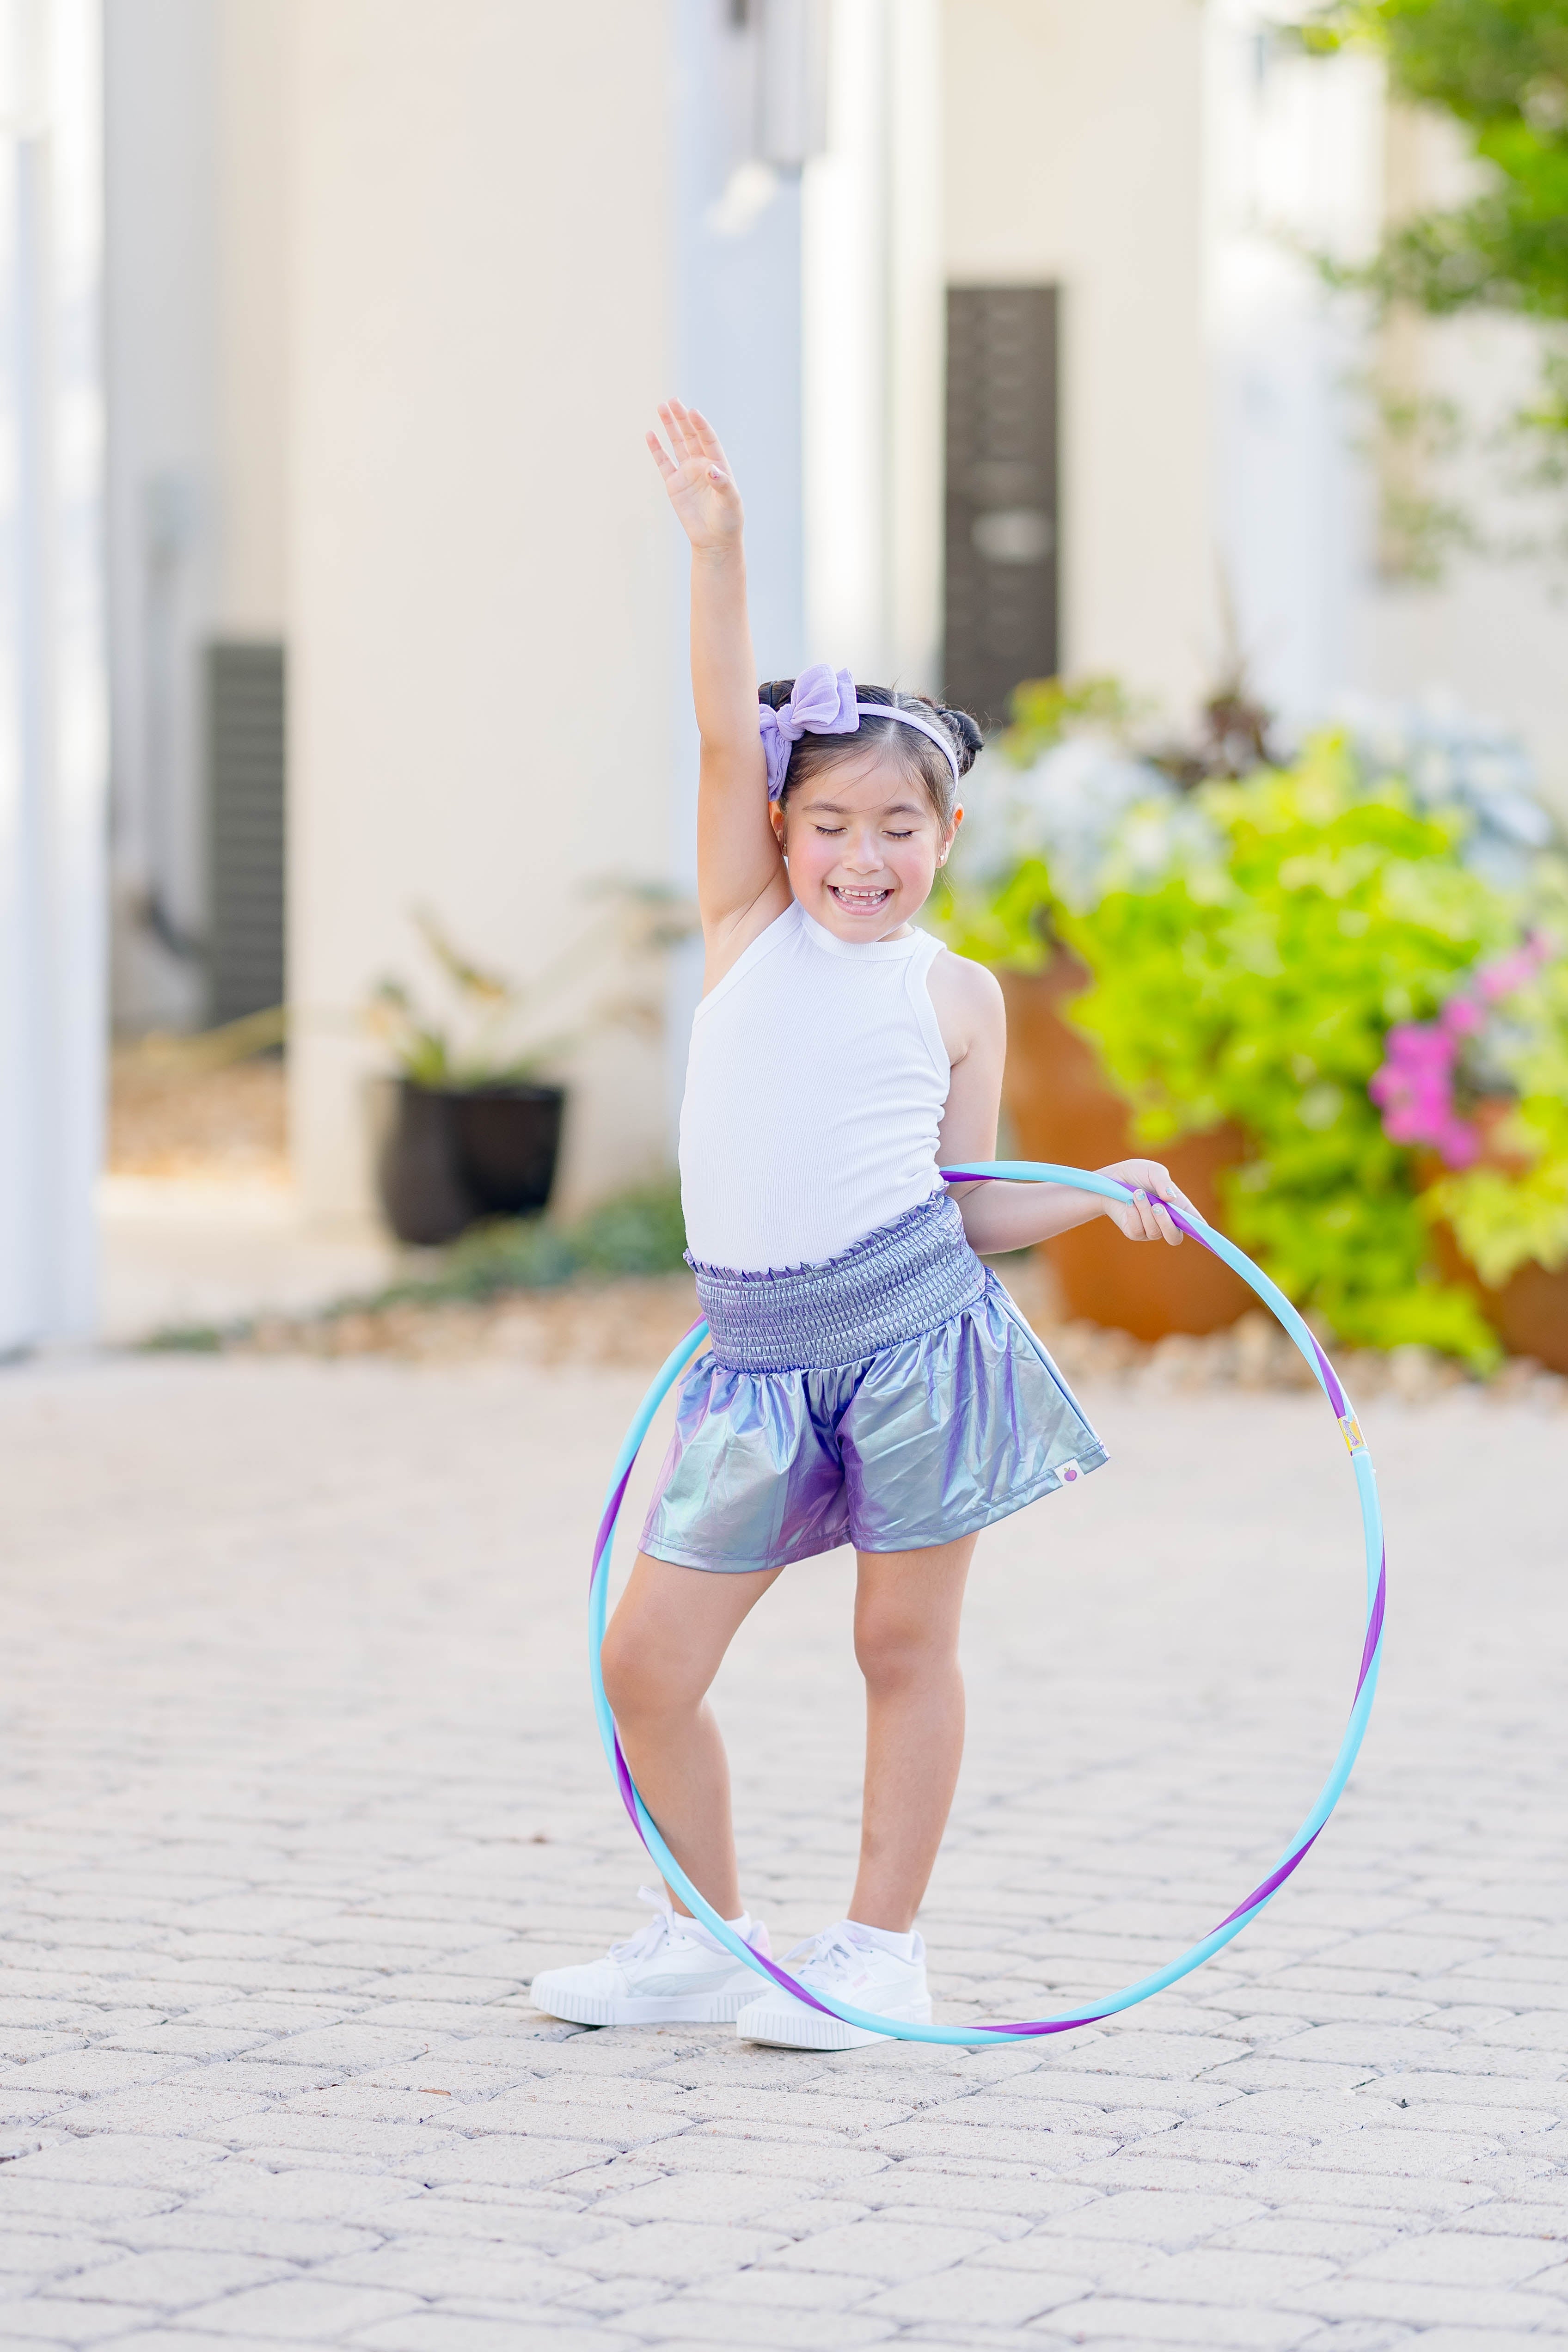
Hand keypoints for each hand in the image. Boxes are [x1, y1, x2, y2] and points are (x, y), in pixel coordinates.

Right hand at [646, 400, 744, 552]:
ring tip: (662, 407)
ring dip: (670, 426)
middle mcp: (702, 464)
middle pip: (690, 435)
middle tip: (673, 400)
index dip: (700, 425)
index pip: (708, 439)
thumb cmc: (728, 521)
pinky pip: (663, 463)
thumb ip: (723, 485)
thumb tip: (711, 470)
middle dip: (682, 418)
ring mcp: (687, 473)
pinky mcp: (674, 484)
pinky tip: (650, 434)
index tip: (692, 412)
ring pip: (676, 444)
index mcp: (718, 465)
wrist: (714, 541)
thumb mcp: (731, 502)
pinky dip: (656, 449)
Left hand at [1098, 1159, 1192, 1245]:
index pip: (1194, 1223)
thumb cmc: (1136, 1174)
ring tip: (1137, 1193)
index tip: (1203, 1231)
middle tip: (1157, 1205)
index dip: (1200, 1230)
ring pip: (1154, 1232)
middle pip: (1175, 1237)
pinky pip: (1137, 1231)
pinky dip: (1134, 1215)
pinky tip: (1129, 1202)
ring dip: (1145, 1211)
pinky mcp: (1134, 1232)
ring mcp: (1149, 1229)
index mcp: (1178, 1207)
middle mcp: (1166, 1221)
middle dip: (1167, 1223)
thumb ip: (1163, 1182)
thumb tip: (1171, 1199)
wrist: (1111, 1179)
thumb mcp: (1153, 1171)